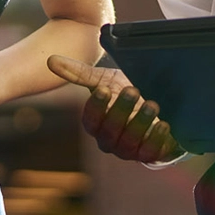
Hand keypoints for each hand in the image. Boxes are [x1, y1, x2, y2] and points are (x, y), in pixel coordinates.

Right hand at [46, 55, 181, 164]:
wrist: (156, 103)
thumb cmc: (123, 92)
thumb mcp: (105, 80)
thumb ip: (80, 73)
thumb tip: (51, 60)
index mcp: (96, 125)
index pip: (91, 120)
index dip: (96, 106)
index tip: (103, 89)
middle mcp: (110, 141)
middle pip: (111, 131)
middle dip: (121, 111)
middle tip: (132, 90)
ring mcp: (129, 150)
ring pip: (130, 142)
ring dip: (140, 123)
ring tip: (152, 104)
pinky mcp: (150, 154)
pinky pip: (150, 152)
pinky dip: (157, 139)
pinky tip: (163, 123)